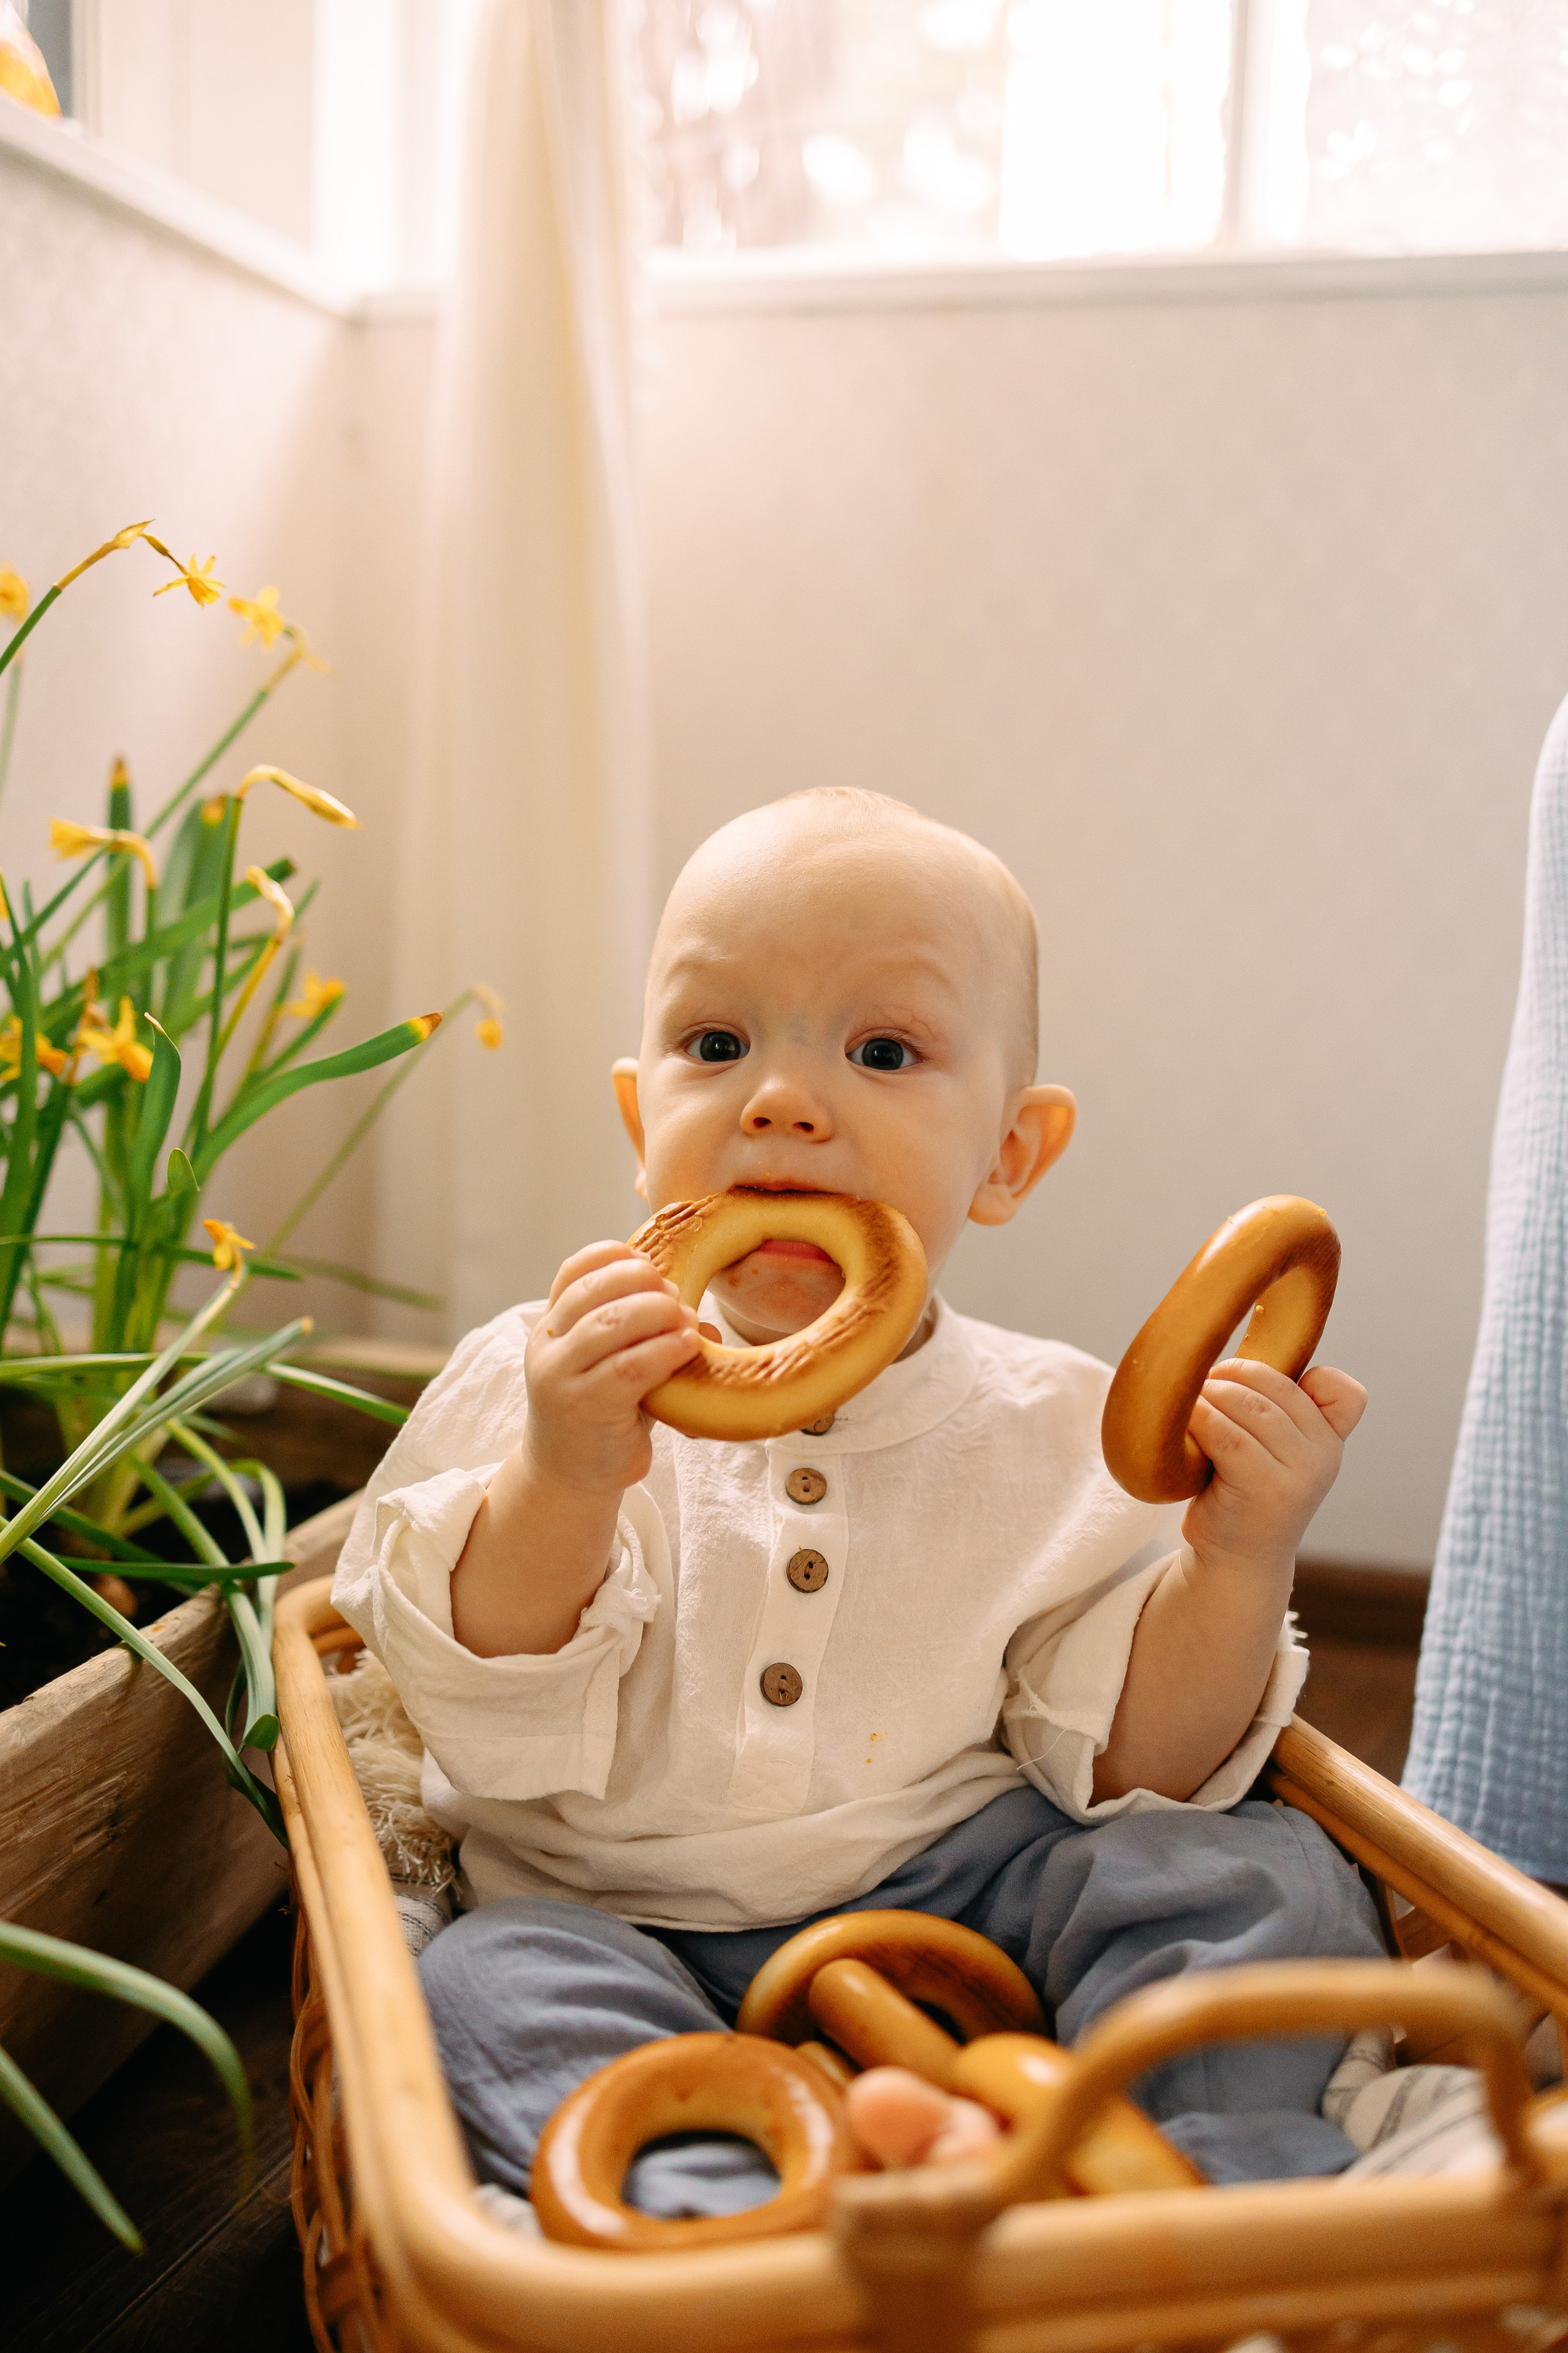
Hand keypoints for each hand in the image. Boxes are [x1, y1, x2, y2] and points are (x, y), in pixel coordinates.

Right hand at [521, 1241, 702, 1497]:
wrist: (571, 1475)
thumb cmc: (603, 1412)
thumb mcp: (615, 1364)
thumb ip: (645, 1335)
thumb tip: (706, 1326)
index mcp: (551, 1325)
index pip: (573, 1271)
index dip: (614, 1256)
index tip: (650, 1262)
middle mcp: (548, 1346)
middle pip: (596, 1291)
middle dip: (645, 1283)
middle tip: (677, 1296)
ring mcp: (560, 1376)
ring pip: (613, 1322)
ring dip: (659, 1312)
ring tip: (687, 1322)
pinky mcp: (585, 1406)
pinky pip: (632, 1365)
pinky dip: (666, 1349)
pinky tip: (688, 1346)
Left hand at [1183, 1358, 1366, 1576]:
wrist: (1236, 1561)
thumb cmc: (1244, 1493)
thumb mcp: (1276, 1452)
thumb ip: (1279, 1412)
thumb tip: (1231, 1359)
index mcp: (1331, 1441)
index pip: (1343, 1392)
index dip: (1308, 1377)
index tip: (1259, 1385)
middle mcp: (1325, 1456)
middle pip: (1275, 1387)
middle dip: (1231, 1377)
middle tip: (1200, 1385)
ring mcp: (1299, 1474)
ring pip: (1248, 1407)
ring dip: (1209, 1396)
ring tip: (1187, 1404)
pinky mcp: (1264, 1488)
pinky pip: (1227, 1435)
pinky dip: (1199, 1421)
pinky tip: (1182, 1426)